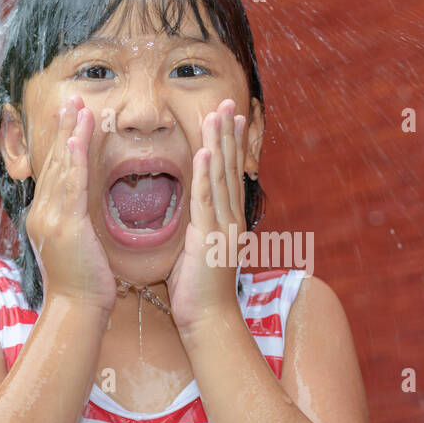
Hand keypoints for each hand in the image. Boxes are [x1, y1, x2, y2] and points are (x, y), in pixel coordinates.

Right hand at [25, 95, 116, 310]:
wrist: (77, 309)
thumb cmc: (83, 282)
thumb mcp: (76, 245)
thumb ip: (76, 221)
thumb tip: (80, 208)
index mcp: (46, 215)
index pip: (55, 171)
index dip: (62, 141)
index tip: (70, 115)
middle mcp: (43, 212)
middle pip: (55, 162)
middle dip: (63, 128)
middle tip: (72, 98)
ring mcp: (51, 218)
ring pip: (61, 168)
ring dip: (70, 134)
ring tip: (78, 107)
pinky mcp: (66, 226)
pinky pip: (71, 186)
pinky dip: (74, 160)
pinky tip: (78, 139)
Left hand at [167, 97, 247, 333]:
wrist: (209, 320)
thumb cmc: (199, 291)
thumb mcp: (200, 251)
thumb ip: (199, 228)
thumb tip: (192, 215)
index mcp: (228, 220)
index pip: (230, 174)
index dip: (230, 144)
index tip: (230, 117)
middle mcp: (231, 219)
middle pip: (230, 168)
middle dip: (228, 133)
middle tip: (229, 102)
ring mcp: (223, 227)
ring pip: (220, 177)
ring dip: (218, 144)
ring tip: (217, 115)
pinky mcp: (209, 238)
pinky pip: (206, 200)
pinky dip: (205, 174)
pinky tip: (204, 153)